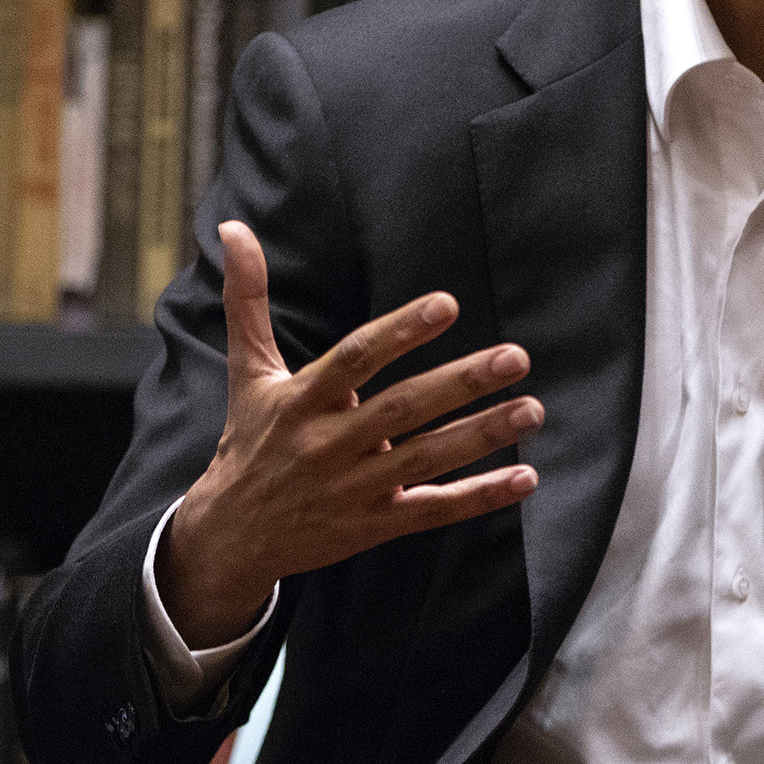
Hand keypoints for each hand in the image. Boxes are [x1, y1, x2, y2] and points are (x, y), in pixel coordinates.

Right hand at [159, 222, 542, 661]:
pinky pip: (433, 509)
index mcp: (302, 400)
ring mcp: (354, 488)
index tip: (447, 304)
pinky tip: (524, 477)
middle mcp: (328, 444)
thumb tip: (233, 228)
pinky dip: (479, 496)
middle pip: (402, 409)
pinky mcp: (373, 525)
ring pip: (426, 459)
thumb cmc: (249, 441)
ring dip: (482, 435)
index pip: (356, 358)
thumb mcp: (247, 372)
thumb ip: (248, 300)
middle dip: (461, 382)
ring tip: (532, 410)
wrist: (231, 536)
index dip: (400, 331)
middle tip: (515, 357)